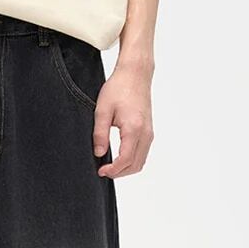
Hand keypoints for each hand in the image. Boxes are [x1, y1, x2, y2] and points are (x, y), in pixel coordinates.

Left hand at [93, 59, 154, 177]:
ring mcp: (149, 132)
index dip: (113, 170)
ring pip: (141, 162)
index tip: (100, 171)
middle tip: (103, 171)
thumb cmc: (118, 88)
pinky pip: (142, 153)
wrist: (135, 74)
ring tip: (110, 166)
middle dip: (119, 173)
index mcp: (134, 128)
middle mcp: (145, 133)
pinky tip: (118, 157)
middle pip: (135, 165)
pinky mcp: (149, 131)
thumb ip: (100, 134)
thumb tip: (99, 153)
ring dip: (126, 168)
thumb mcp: (102, 110)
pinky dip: (132, 161)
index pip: (126, 160)